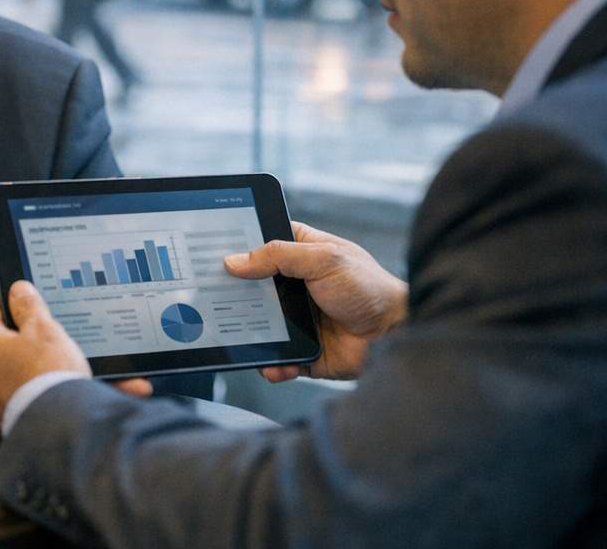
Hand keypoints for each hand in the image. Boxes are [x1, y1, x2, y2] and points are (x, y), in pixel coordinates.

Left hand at [0, 282, 147, 430]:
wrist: (56, 426)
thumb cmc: (48, 375)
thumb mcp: (43, 328)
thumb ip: (27, 304)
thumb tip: (17, 289)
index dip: (15, 306)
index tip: (30, 311)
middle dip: (16, 339)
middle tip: (42, 344)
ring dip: (15, 364)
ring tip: (42, 369)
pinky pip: (3, 392)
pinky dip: (17, 388)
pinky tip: (36, 388)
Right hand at [225, 221, 407, 380]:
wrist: (396, 337)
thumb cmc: (369, 289)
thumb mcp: (323, 260)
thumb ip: (278, 255)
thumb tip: (234, 261)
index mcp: (301, 253)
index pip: (261, 243)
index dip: (238, 246)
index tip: (212, 252)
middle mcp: (295, 285)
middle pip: (251, 286)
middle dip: (233, 294)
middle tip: (211, 296)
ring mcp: (296, 318)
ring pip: (257, 324)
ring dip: (247, 332)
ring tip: (235, 336)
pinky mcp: (301, 349)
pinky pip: (276, 357)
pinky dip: (271, 363)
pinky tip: (272, 364)